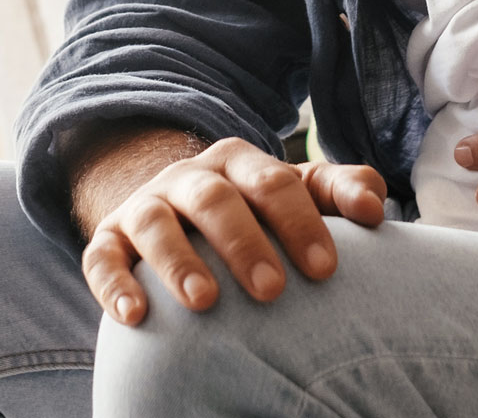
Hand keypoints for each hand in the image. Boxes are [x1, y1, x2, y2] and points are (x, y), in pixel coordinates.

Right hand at [82, 137, 386, 325]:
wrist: (174, 208)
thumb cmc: (252, 212)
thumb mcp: (294, 193)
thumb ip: (338, 190)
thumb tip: (376, 204)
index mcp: (239, 164)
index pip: (273, 183)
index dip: (300, 223)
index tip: (326, 269)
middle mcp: (189, 178)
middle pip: (215, 201)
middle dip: (244, 243)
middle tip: (272, 290)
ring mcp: (145, 206)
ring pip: (155, 224)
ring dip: (178, 261)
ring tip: (205, 301)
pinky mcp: (107, 239)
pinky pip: (101, 256)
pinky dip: (114, 284)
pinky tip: (135, 314)